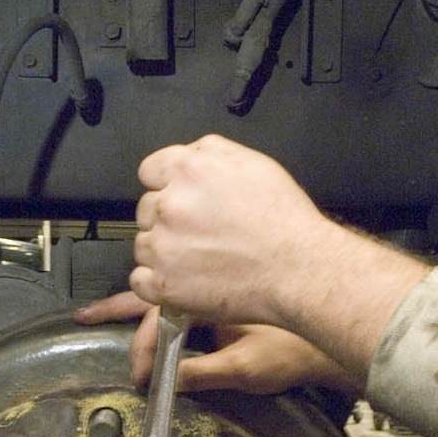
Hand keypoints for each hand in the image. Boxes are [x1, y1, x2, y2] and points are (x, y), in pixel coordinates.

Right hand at [75, 292, 359, 394]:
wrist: (334, 312)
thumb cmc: (296, 346)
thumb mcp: (247, 366)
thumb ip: (205, 372)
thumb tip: (167, 381)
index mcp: (207, 300)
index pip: (159, 320)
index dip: (143, 349)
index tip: (136, 372)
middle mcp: (209, 282)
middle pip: (154, 289)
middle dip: (120, 306)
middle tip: (87, 316)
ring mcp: (218, 278)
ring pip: (169, 278)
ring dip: (142, 290)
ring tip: (108, 304)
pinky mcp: (231, 281)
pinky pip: (190, 275)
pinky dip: (167, 283)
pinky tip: (153, 287)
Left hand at [128, 134, 334, 326]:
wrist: (297, 269)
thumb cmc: (283, 217)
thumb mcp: (252, 163)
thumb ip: (210, 152)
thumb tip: (187, 156)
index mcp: (188, 169)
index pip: (150, 171)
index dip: (167, 185)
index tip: (185, 201)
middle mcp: (168, 204)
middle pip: (146, 209)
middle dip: (168, 219)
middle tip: (201, 233)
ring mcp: (162, 247)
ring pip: (144, 245)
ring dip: (163, 251)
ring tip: (200, 260)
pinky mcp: (163, 284)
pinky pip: (140, 281)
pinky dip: (157, 283)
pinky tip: (184, 281)